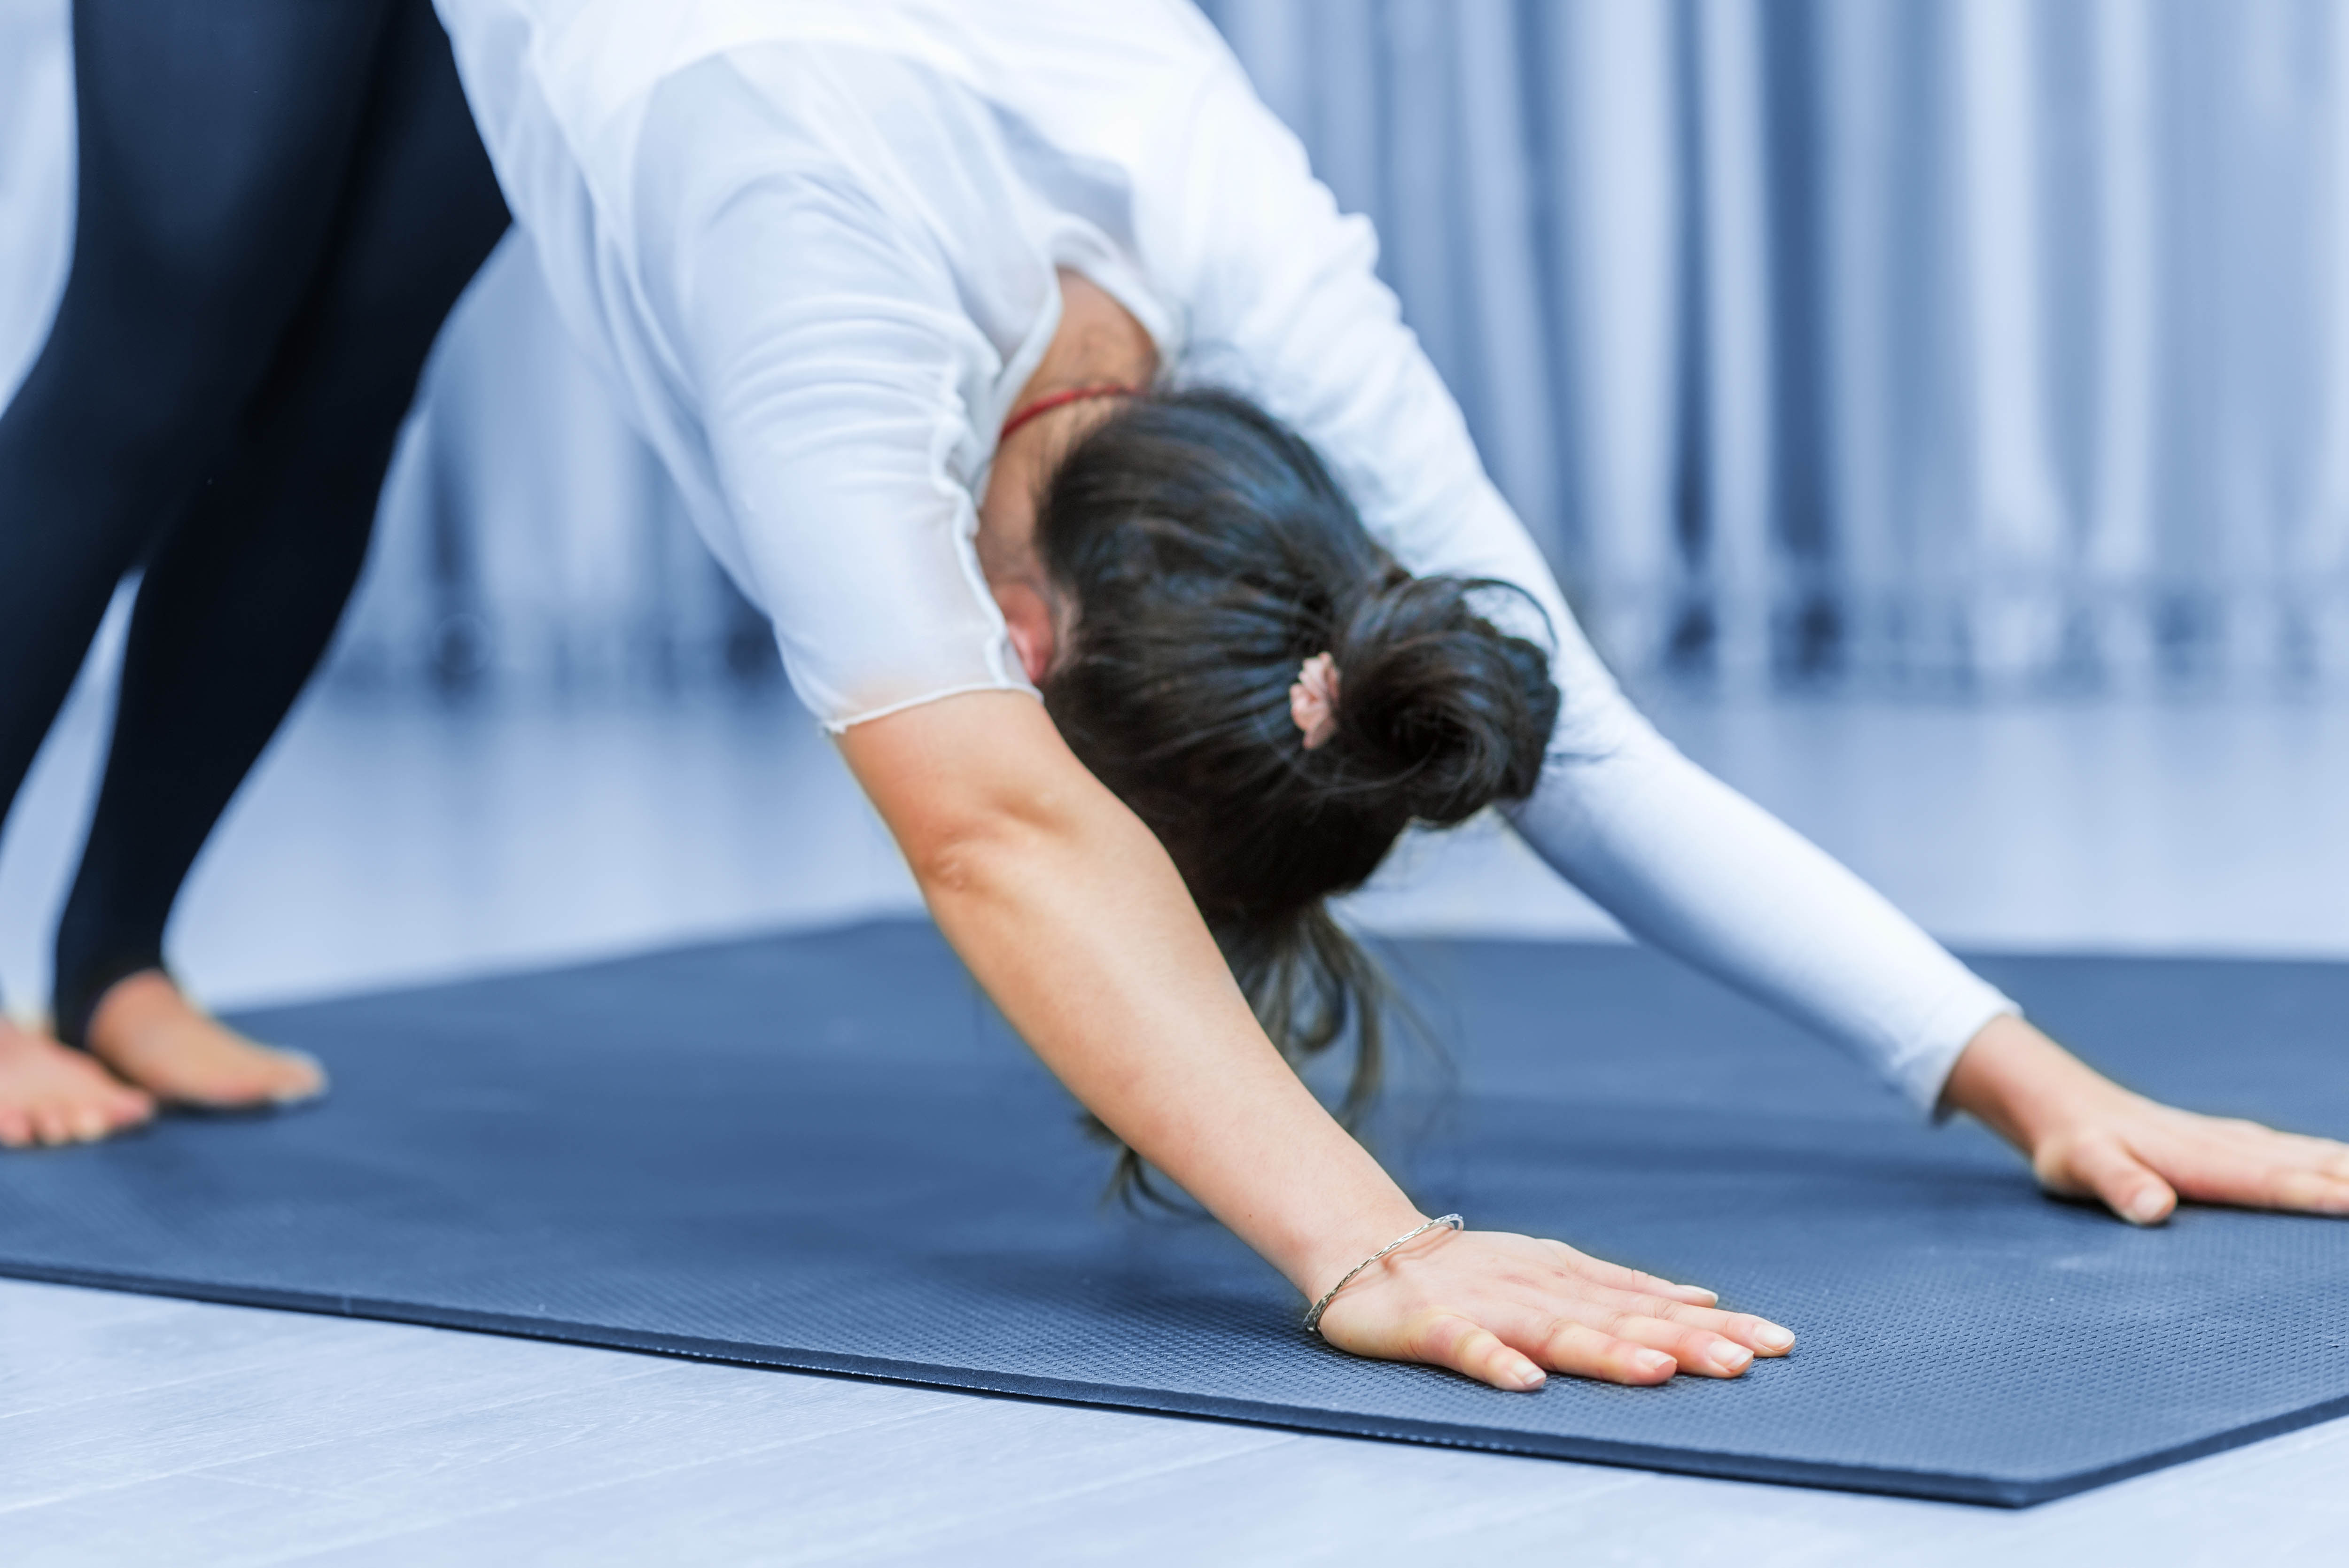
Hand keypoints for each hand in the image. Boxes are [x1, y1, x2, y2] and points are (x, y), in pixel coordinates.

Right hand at [1314, 1225, 1795, 1389]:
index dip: (1715, 1323)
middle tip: (1744, 1362)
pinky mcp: (1430, 1325)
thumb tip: (1704, 1300)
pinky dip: (1495, 1361)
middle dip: (1683, 1341)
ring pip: (1555, 1331)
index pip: (1653, 1303)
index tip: (1776, 1343)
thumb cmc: (1468, 1269)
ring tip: (1658, 1370)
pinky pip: (1466, 1346)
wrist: (1365, 1247)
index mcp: (1569, 1278)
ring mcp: (1486, 1306)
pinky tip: (1525, 1382)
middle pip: (1619, 1319)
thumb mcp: (1554, 1269)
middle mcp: (1538, 1288)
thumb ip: (1623, 1288)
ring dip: (1607, 1351)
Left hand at [1941, 1014, 2348, 1223]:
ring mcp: (2226, 1139)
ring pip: (2298, 1152)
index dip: (2313, 1193)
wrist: (2062, 1106)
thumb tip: (2152, 1207)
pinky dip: (2320, 1156)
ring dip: (2342, 1164)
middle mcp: (2221, 1144)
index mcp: (2194, 1158)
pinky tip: (2339, 1161)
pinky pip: (2284, 1148)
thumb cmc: (2071, 1146)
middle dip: (2347, 1178)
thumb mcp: (2080, 1166)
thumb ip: (2117, 1185)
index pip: (2265, 1181)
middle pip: (2299, 1164)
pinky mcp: (2223, 1140)